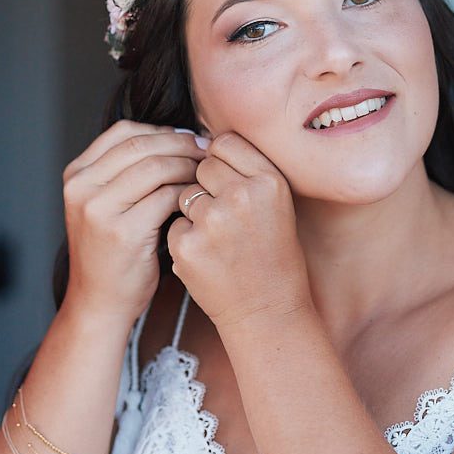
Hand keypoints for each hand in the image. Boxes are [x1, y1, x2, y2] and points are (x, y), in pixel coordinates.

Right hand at [61, 120, 206, 325]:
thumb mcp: (105, 205)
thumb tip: (177, 135)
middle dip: (182, 144)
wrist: (99, 303)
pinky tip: (199, 198)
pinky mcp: (123, 232)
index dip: (162, 131)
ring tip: (207, 173)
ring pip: (156, 167)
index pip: (124, 131)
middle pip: (142, 145)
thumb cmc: (112, 253)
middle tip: (208, 151)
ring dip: (188, 166)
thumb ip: (125, 172)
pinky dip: (188, 193)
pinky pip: (166, 197)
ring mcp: (98, 210)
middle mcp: (81, 188)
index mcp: (76, 175)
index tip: (190, 138)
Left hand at [167, 132, 312, 330]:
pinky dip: (186, 239)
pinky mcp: (187, 246)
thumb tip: (205, 142)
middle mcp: (242, 196)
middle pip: (202, 166)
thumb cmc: (273, 257)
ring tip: (221, 240)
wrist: (268, 311)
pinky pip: (175, 224)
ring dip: (195, 213)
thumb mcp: (278, 205)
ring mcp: (212, 221)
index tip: (228, 180)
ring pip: (185, 195)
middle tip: (227, 217)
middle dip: (206, 186)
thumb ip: (247, 172)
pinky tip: (209, 258)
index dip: (221, 161)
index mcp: (269, 181)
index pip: (225, 143)